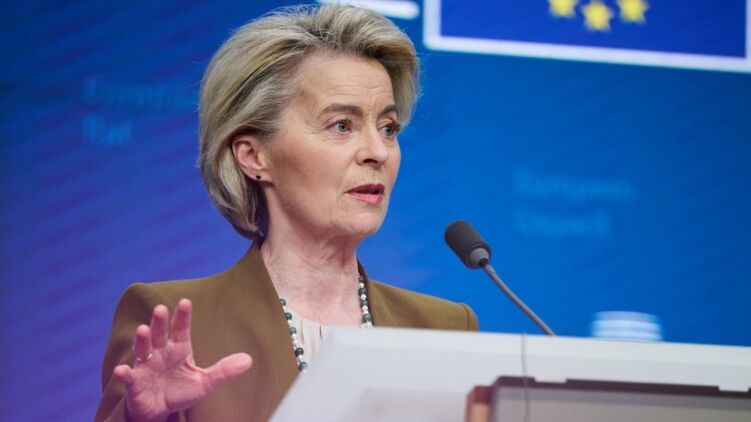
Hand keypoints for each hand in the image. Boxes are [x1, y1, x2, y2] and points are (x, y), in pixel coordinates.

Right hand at [113, 299, 252, 421]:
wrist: (160, 411)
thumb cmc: (181, 392)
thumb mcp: (205, 382)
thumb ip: (224, 371)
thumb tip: (249, 360)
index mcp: (179, 349)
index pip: (181, 329)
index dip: (183, 316)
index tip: (185, 301)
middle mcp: (160, 353)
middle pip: (160, 334)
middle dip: (159, 322)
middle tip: (160, 308)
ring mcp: (146, 366)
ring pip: (142, 350)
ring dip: (142, 340)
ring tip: (142, 329)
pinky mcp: (135, 383)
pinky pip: (129, 377)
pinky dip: (125, 373)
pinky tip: (122, 370)